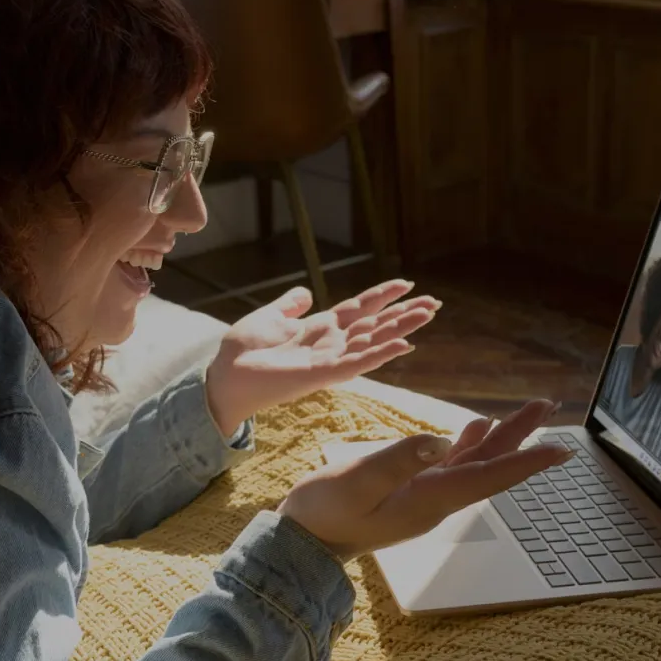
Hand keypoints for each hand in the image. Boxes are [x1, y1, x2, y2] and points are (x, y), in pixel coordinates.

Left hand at [205, 280, 440, 436]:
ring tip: (428, 315)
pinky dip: (381, 353)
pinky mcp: (322, 374)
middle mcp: (331, 344)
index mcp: (319, 329)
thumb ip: (289, 306)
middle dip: (404, 314)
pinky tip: (404, 345)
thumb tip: (305, 292)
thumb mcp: (268, 317)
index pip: (359, 309)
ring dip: (401, 329)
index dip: (383, 296)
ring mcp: (330, 359)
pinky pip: (358, 363)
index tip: (407, 283)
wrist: (225, 376)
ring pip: (374, 341)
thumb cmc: (242, 351)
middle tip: (435, 302)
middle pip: (375, 325)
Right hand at [279, 399, 571, 560]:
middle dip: (520, 437)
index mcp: (429, 499)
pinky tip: (475, 428)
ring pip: (474, 463)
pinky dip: (469, 444)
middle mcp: (436, 500)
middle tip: (545, 405)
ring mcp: (424, 497)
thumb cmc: (325, 513)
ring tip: (525, 412)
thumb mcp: (357, 482)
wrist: (304, 544)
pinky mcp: (410, 491)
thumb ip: (398, 460)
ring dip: (501, 437)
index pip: (488, 478)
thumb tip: (442, 441)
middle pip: (489, 466)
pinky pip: (451, 466)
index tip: (561, 450)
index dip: (526, 462)